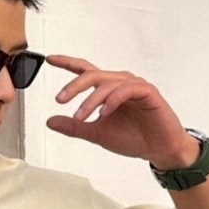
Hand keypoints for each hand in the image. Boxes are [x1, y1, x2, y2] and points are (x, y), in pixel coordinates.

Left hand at [45, 54, 198, 168]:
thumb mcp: (97, 134)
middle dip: (74, 86)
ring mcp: (134, 85)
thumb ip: (75, 127)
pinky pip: (126, 89)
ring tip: (81, 117)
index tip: (50, 59)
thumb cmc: (133, 138)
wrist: (158, 149)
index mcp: (107, 89)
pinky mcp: (148, 92)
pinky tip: (103, 113)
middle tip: (60, 99)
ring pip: (107, 83)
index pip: (85, 70)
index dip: (68, 63)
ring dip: (91, 100)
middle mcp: (119, 83)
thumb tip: (49, 121)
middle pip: (92, 74)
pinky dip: (112, 100)